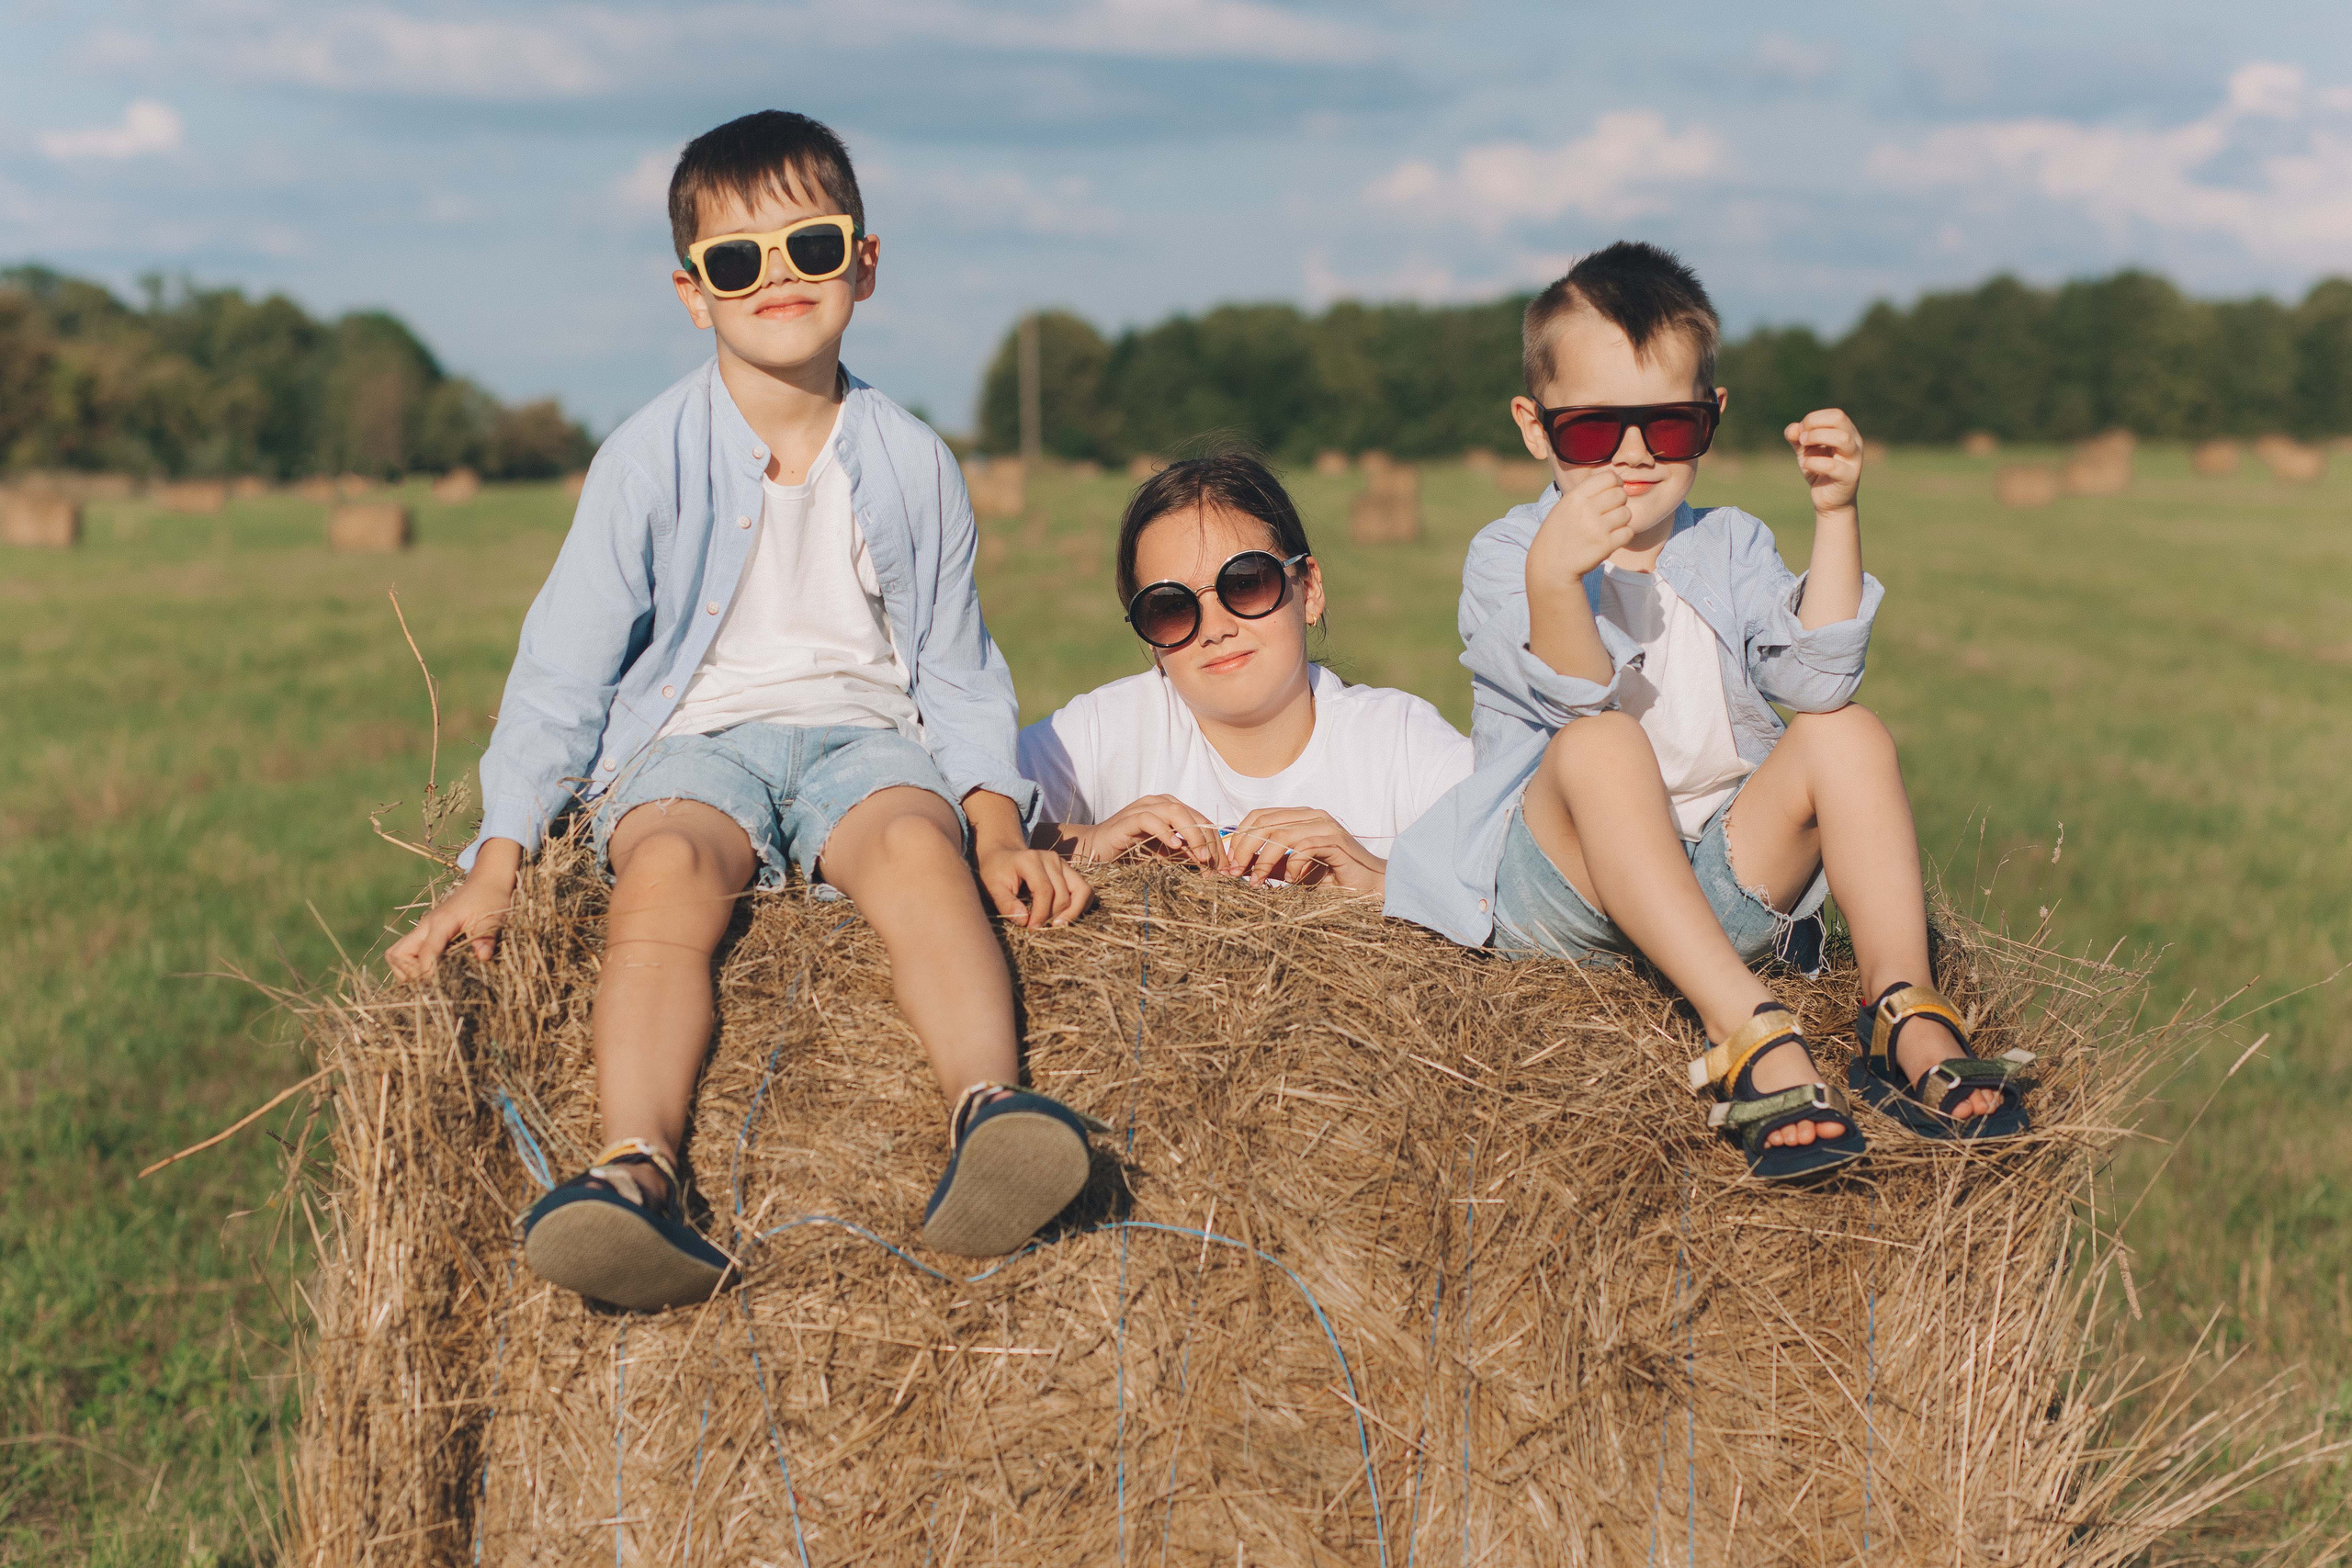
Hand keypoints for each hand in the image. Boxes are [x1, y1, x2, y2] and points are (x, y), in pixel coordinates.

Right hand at [386, 841, 519, 978]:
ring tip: (429, 978)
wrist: (486, 881)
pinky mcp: (426, 933)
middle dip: (409, 973)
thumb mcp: (493, 919)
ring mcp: (424, 929)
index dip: (428, 971)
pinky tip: (432, 970)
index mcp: (441, 922)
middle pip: (397, 954)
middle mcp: (426, 926)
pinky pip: (407, 952)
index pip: (425, 951)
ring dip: (407, 970)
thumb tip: (482, 957)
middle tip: (431, 982)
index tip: (439, 985)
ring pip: (397, 954)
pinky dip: (412, 965)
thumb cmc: (491, 898)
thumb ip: (486, 938)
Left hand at [976, 844, 1093, 927]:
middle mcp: (1051, 859)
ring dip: (1072, 912)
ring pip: (1081, 891)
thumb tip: (1024, 920)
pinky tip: (1066, 916)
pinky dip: (1081, 905)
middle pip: (1063, 895)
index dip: (1041, 913)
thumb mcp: (992, 887)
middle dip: (1052, 916)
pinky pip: (1085, 890)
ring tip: (1055, 924)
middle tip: (1039, 927)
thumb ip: (1006, 904)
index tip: (1032, 928)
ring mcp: (1063, 863)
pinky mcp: (1069, 870)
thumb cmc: (995, 871)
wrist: (1003, 853)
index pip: (1044, 890)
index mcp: (1031, 860)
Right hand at [1071, 793, 1221, 869]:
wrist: (1097, 849)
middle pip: (1193, 815)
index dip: (1215, 843)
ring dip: (1192, 835)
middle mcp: (1159, 802)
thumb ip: (1186, 852)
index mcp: (1171, 808)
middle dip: (1208, 841)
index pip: (1202, 821)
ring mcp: (1143, 807)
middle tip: (1215, 865)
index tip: (1222, 867)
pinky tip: (1175, 847)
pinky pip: (1150, 819)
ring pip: (1176, 812)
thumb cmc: (1131, 851)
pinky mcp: (1128, 818)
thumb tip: (1210, 861)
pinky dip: (1165, 832)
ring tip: (1200, 856)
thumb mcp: (1165, 853)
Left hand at [1220, 808, 1385, 892]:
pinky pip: (1303, 847)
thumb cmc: (1333, 878)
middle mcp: (1311, 815)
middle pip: (1264, 822)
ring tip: (1257, 881)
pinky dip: (1292, 866)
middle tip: (1235, 873)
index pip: (1258, 816)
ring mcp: (1324, 825)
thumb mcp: (1293, 871)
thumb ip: (1271, 864)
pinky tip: (1294, 881)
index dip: (1239, 838)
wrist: (1371, 886)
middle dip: (1243, 849)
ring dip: (1263, 860)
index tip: (1230, 864)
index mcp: (1299, 817)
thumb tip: (1239, 866)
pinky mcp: (1335, 840)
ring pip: (1280, 833)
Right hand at [1526, 466, 1635, 586]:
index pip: (1609, 477)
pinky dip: (1623, 536)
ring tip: (1609, 527)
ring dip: (1621, 520)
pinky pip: (1628, 532)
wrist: (1550, 566)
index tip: (1612, 492)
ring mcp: (1597, 528)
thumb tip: (1613, 479)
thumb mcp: (1564, 507)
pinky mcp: (1605, 545)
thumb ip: (1586, 493)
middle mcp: (1586, 509)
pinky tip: (1611, 539)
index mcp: (1575, 497)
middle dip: (1619, 502)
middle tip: (1610, 512)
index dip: (1615, 484)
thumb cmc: (1558, 534)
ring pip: (1626, 513)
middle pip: (1620, 494)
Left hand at [1784, 409, 1863, 516]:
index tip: (1800, 432)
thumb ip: (1797, 438)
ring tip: (1804, 449)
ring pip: (1842, 438)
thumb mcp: (1805, 451)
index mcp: (1847, 431)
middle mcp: (1854, 442)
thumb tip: (1793, 428)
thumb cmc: (1819, 471)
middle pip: (1839, 418)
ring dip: (1817, 438)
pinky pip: (1833, 465)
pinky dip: (1814, 462)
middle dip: (1814, 424)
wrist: (1829, 501)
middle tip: (1802, 439)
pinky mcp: (1849, 477)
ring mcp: (1854, 459)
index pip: (1835, 414)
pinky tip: (1805, 464)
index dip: (1813, 419)